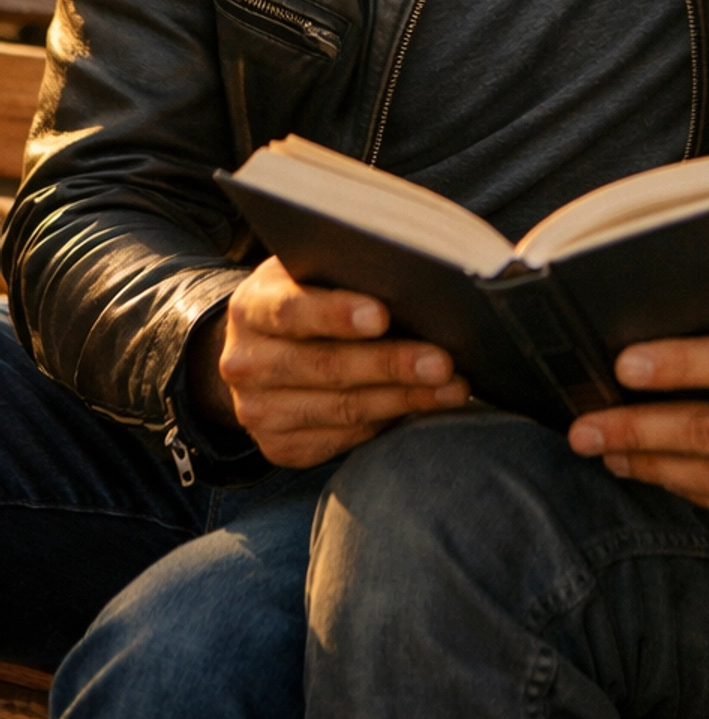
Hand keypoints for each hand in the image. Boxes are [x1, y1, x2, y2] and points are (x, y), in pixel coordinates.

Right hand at [189, 255, 470, 469]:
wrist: (260, 349)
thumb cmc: (306, 296)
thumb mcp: (310, 270)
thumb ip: (344, 270)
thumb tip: (413, 276)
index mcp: (251, 307)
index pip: (291, 310)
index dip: (336, 314)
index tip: (382, 315)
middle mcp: (245, 363)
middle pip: (324, 367)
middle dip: (390, 364)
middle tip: (442, 361)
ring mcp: (258, 411)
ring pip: (341, 409)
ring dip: (404, 400)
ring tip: (452, 387)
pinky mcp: (280, 448)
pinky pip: (342, 439)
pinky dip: (389, 424)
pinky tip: (425, 408)